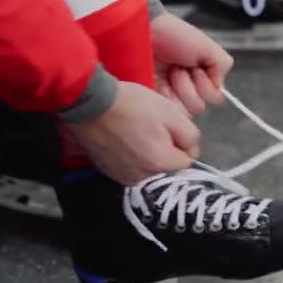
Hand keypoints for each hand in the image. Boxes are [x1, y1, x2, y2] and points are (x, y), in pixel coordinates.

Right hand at [67, 81, 199, 184]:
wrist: (90, 104)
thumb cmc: (132, 104)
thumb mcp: (170, 112)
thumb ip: (189, 135)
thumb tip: (192, 150)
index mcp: (161, 164)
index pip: (186, 160)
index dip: (181, 141)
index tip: (168, 126)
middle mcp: (142, 177)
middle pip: (165, 165)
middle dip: (163, 148)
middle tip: (149, 125)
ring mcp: (122, 176)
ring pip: (147, 167)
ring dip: (145, 153)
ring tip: (133, 131)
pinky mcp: (107, 171)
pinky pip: (128, 167)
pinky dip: (128, 156)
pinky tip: (120, 139)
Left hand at [151, 12, 233, 114]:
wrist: (146, 34)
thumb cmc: (174, 36)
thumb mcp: (208, 46)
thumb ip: (222, 65)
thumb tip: (219, 87)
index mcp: (201, 77)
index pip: (214, 97)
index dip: (206, 84)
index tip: (197, 67)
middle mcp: (187, 89)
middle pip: (198, 106)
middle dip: (190, 85)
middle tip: (180, 68)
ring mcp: (170, 96)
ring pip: (184, 110)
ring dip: (178, 87)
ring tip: (169, 71)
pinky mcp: (155, 101)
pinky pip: (168, 110)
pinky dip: (165, 93)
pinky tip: (159, 79)